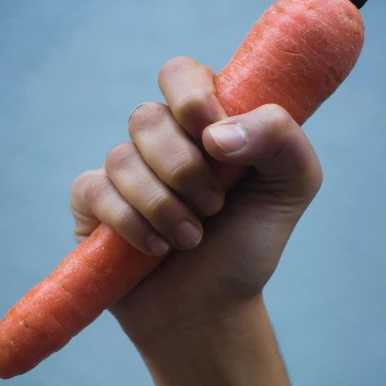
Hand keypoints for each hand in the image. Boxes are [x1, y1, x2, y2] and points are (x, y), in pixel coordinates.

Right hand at [70, 57, 321, 352]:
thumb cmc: (249, 244)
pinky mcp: (92, 205)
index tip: (214, 140)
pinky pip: (95, 191)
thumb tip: (214, 135)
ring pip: (122, 158)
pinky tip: (156, 249)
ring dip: (163, 205)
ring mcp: (123, 172)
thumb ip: (280, 137)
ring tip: (191, 239)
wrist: (212, 310)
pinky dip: (131, 223)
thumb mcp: (293, 185)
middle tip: (214, 208)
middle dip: (184, 169)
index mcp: (203, 123)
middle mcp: (159, 141)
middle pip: (147, 117)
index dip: (191, 98)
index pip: (180, 74)